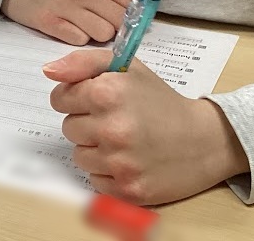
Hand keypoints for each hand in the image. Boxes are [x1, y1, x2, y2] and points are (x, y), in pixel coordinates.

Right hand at [1, 0, 138, 44]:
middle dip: (116, 28)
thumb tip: (139, 13)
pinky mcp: (50, 22)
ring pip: (103, 33)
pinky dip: (77, 39)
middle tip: (102, 25)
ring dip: (97, 36)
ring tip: (84, 27)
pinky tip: (68, 29)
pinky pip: (79, 40)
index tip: (130, 20)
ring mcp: (66, 6)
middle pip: (120, 20)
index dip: (136, 13)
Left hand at [46, 50, 249, 204]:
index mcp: (107, 92)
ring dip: (96, 149)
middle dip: (87, 123)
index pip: (60, 98)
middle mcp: (111, 128)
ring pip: (79, 156)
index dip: (78, 98)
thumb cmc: (161, 101)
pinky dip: (108, 172)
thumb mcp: (127, 67)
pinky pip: (95, 180)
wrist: (205, 139)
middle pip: (68, 128)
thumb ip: (83, 63)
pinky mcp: (127, 190)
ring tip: (124, 140)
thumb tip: (48, 71)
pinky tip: (130, 159)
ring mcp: (119, 162)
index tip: (98, 100)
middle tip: (117, 120)